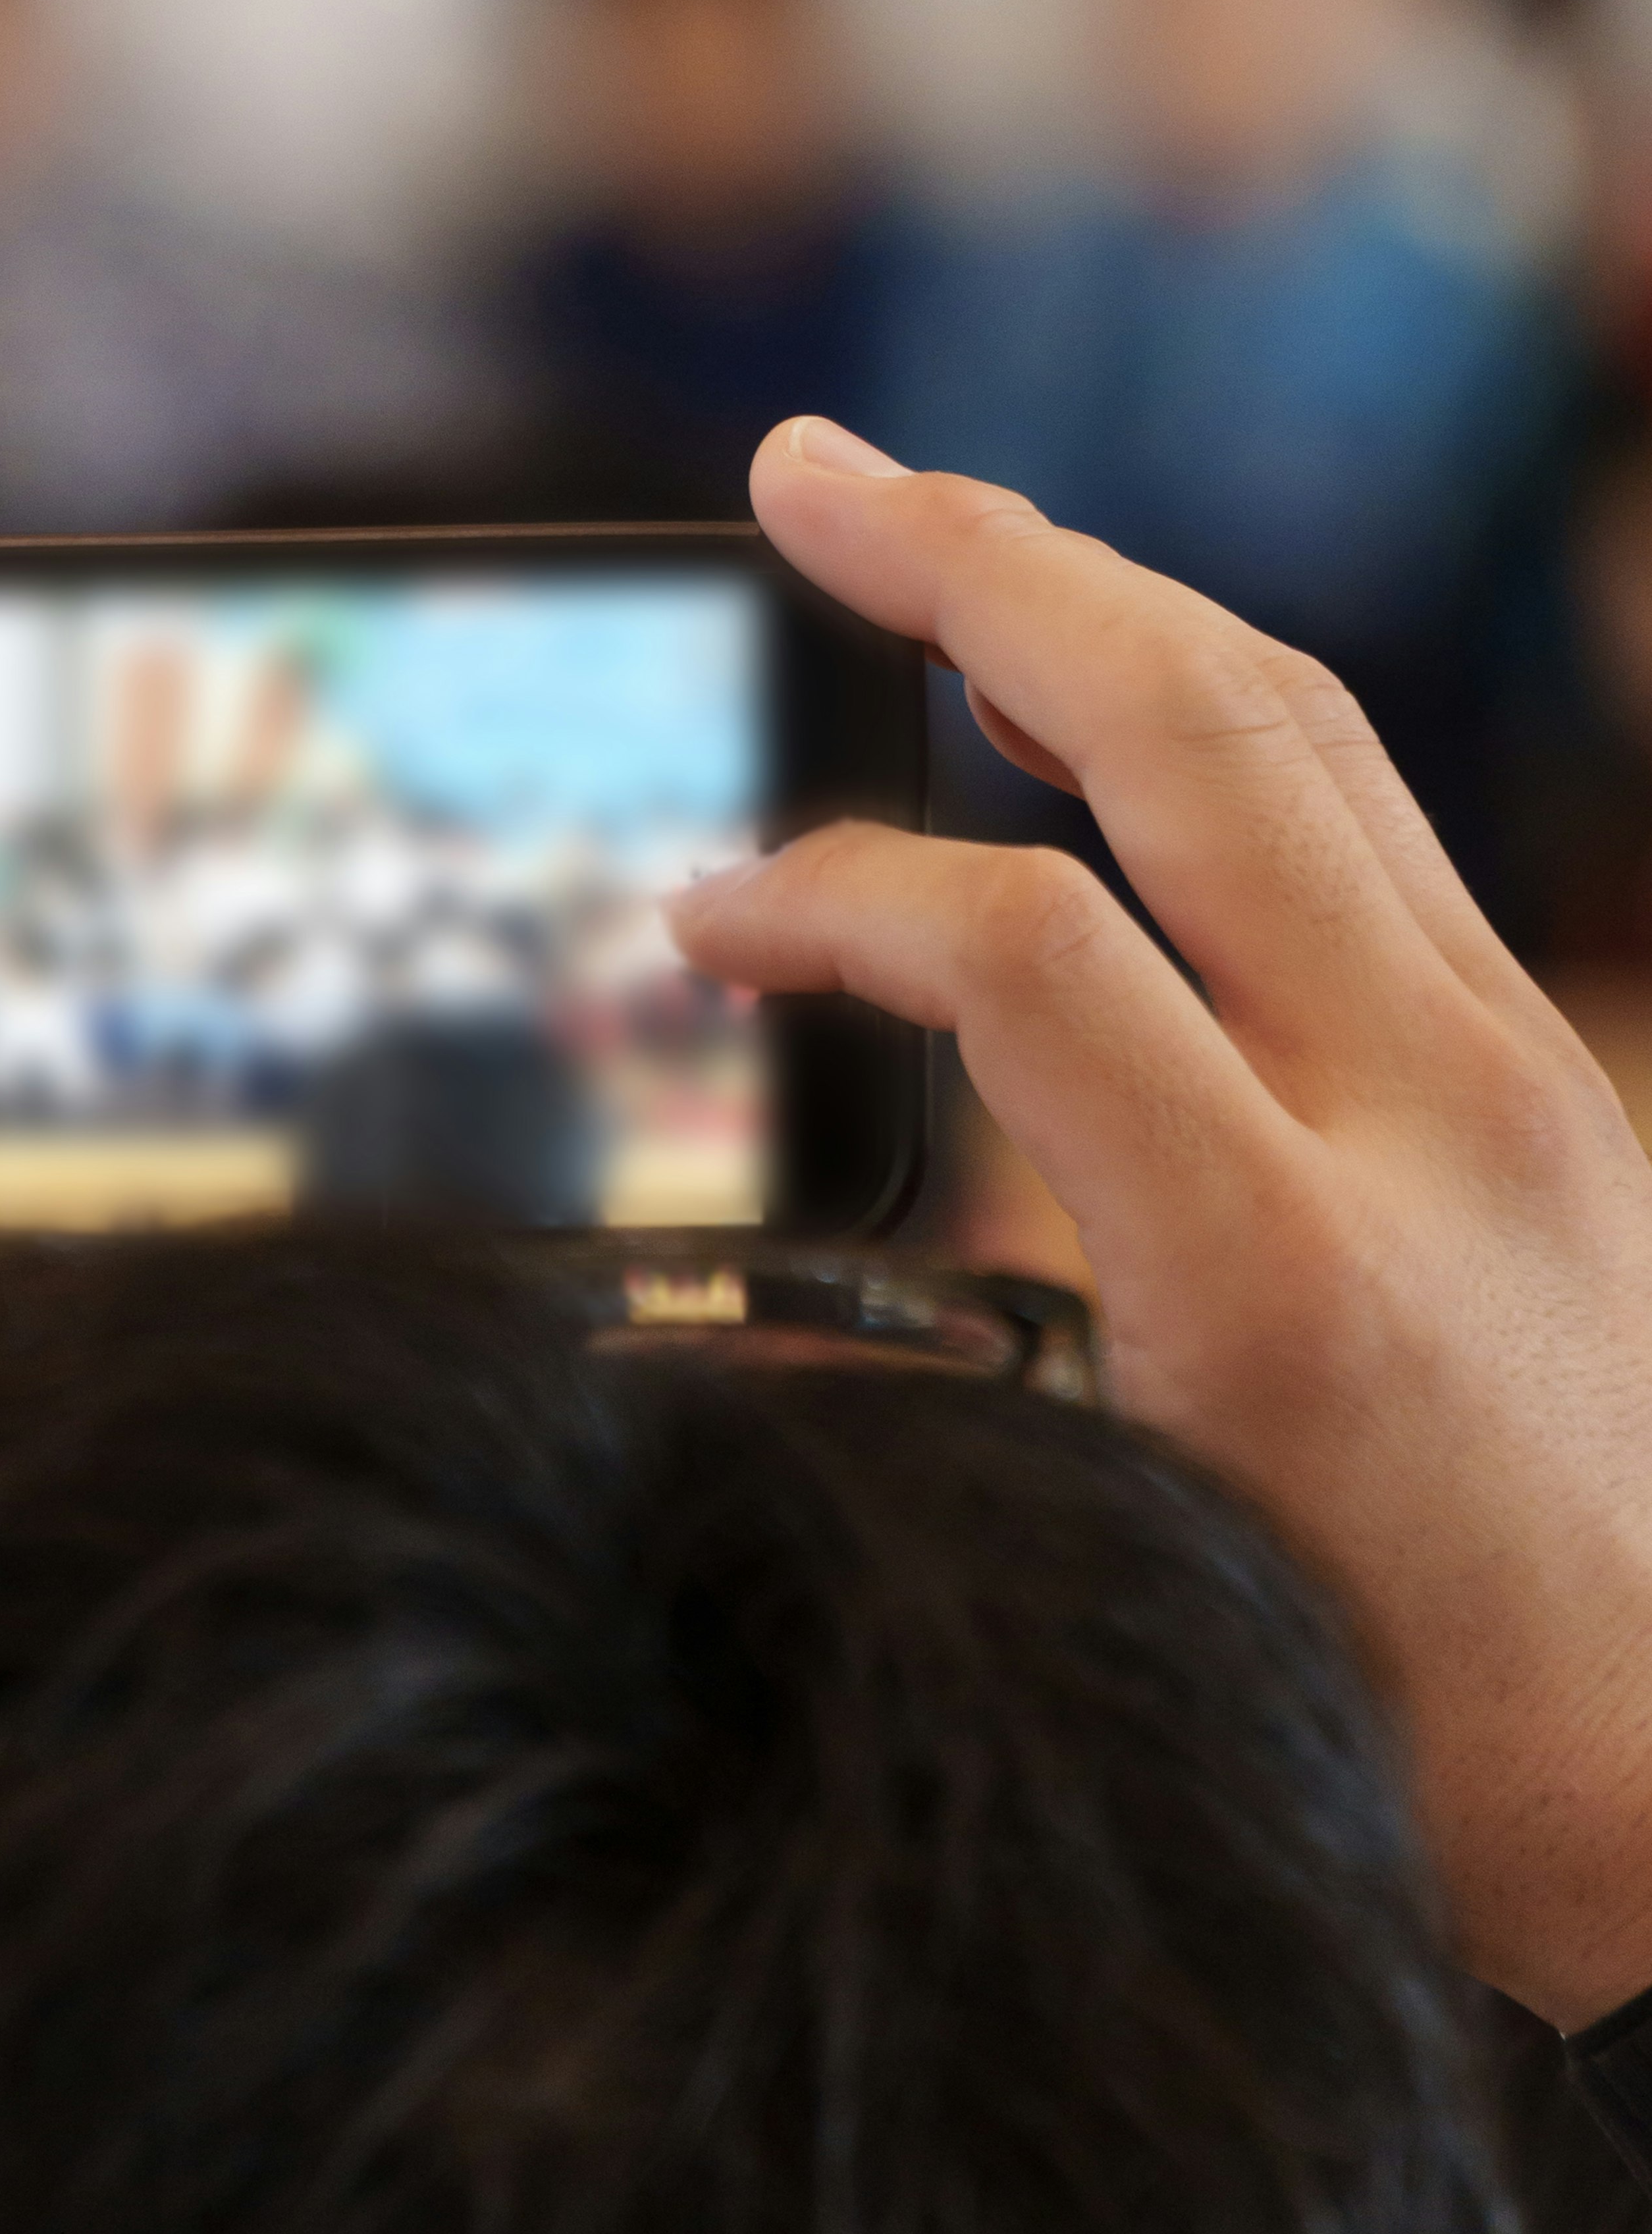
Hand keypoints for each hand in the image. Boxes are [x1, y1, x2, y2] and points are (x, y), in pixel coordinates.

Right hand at [671, 414, 1651, 2031]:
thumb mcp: (1126, 1587)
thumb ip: (910, 1415)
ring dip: (1100, 596)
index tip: (699, 935)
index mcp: (1294, 1273)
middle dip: (978, 562)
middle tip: (803, 470)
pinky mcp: (1543, 1076)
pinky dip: (1202, 707)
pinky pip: (1364, 810)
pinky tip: (1105, 703)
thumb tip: (690, 1335)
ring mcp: (1519, 1072)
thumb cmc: (1415, 1763)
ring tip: (940, 534)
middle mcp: (1437, 1116)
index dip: (824, 904)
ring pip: (1302, 726)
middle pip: (1199, 729)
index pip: (1022, 954)